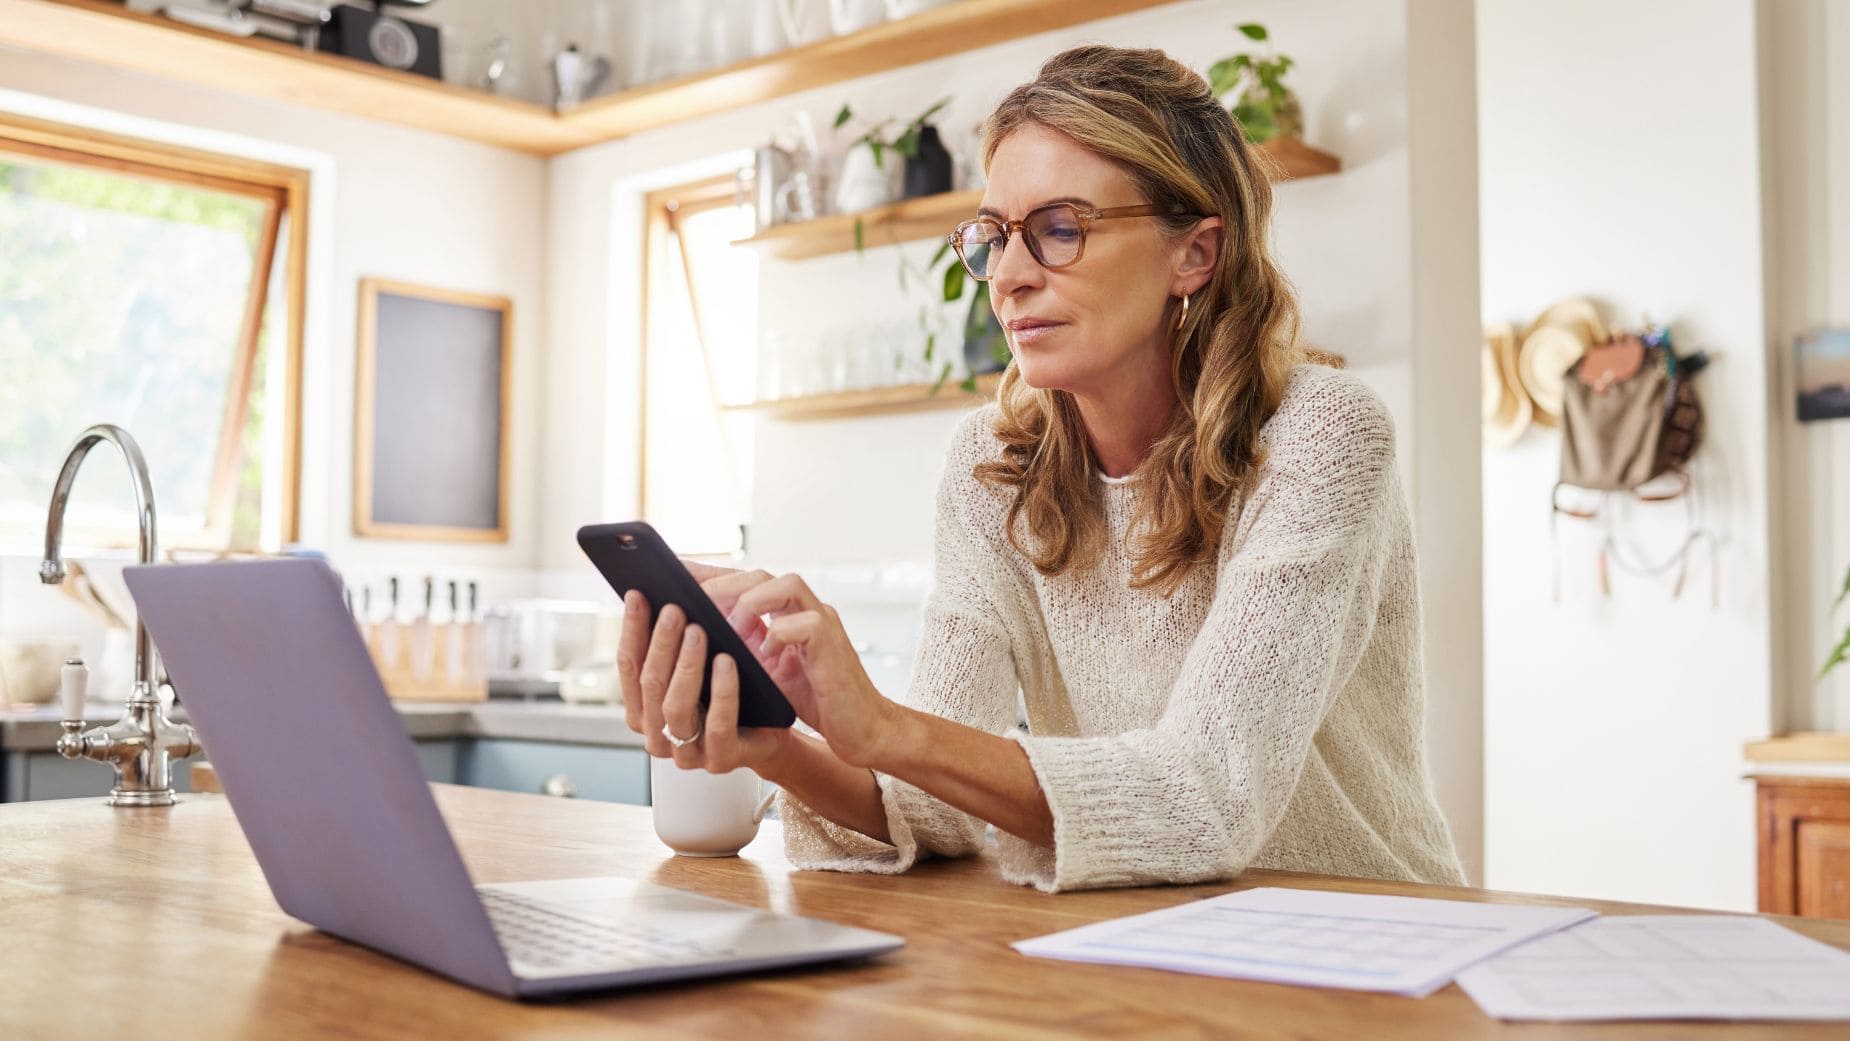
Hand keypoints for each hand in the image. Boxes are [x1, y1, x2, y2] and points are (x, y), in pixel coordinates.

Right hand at [616, 591, 792, 774]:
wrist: (775, 728)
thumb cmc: (734, 686)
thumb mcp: (702, 658)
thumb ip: (677, 631)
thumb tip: (662, 584)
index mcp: (644, 709)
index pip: (628, 666)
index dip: (632, 629)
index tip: (637, 594)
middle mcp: (658, 734)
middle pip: (650, 684)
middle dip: (660, 643)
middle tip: (675, 609)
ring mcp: (687, 753)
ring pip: (675, 707)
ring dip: (685, 665)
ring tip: (698, 631)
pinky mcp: (720, 760)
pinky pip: (718, 725)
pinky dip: (722, 690)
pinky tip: (726, 661)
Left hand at [702, 570, 899, 768]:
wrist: (859, 728)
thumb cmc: (815, 699)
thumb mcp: (767, 670)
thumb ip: (744, 647)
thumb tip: (697, 637)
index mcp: (787, 612)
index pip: (745, 580)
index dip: (711, 574)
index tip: (674, 575)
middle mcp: (806, 609)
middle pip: (762, 574)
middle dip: (723, 584)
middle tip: (693, 602)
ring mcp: (823, 622)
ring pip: (786, 585)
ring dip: (750, 603)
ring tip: (728, 628)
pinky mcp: (833, 644)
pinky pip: (806, 624)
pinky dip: (779, 635)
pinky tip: (764, 655)